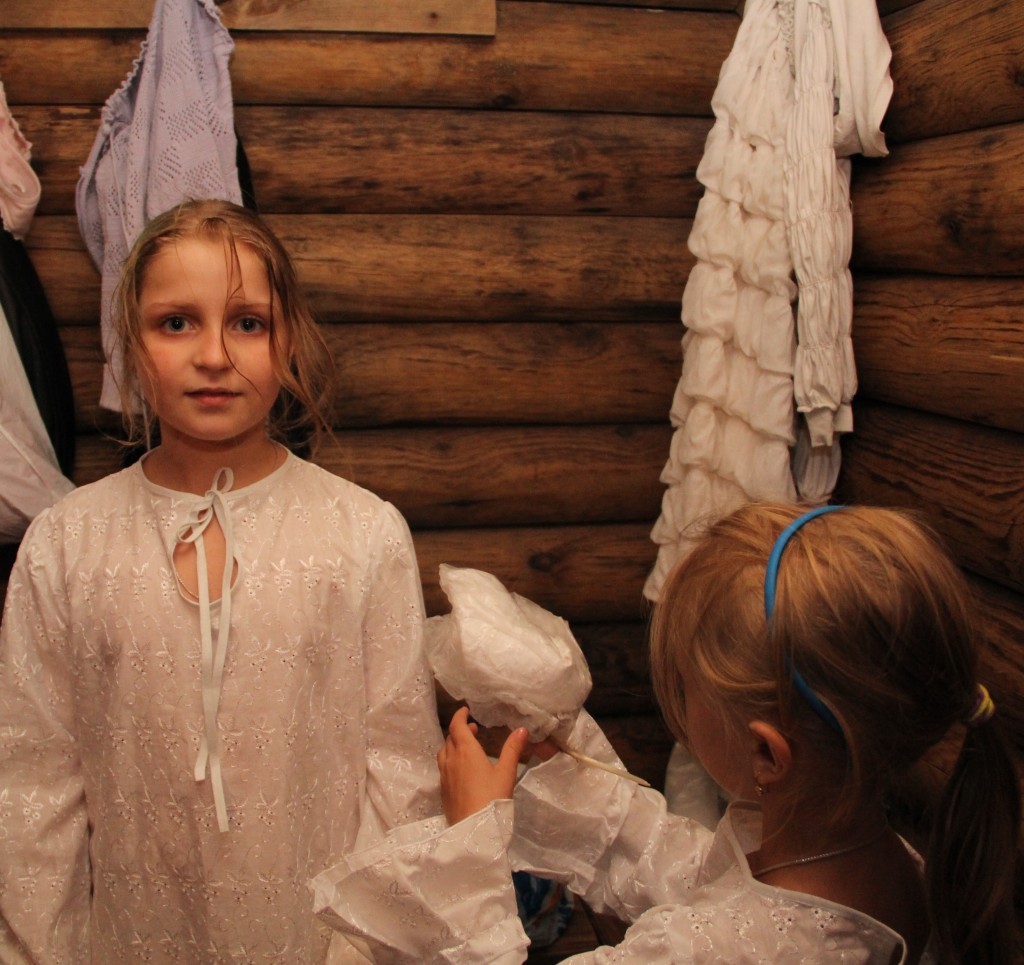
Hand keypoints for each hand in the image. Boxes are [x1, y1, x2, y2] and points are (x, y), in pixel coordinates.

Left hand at [438, 707, 529, 825]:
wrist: (473, 830)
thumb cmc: (491, 798)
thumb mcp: (506, 773)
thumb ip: (512, 750)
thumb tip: (522, 729)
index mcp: (466, 751)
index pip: (457, 726)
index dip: (460, 716)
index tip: (465, 710)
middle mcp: (451, 760)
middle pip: (450, 738)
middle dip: (460, 730)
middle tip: (472, 729)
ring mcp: (444, 776)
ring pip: (444, 753)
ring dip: (452, 745)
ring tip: (465, 747)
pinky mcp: (443, 790)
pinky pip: (443, 768)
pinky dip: (450, 760)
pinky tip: (461, 770)